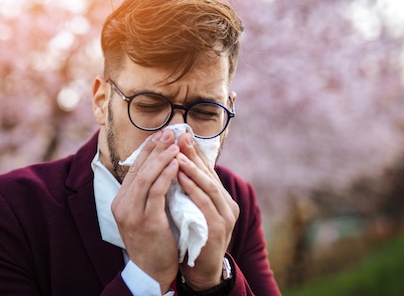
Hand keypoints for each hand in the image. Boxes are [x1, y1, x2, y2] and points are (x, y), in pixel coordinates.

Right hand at [111, 130, 179, 291]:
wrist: (152, 271)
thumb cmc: (154, 241)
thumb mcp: (145, 213)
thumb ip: (148, 193)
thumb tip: (160, 166)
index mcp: (121, 201)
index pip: (133, 168)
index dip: (147, 149)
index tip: (161, 134)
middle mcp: (122, 205)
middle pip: (138, 168)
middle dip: (155, 148)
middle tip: (170, 132)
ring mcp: (132, 213)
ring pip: (145, 177)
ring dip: (162, 158)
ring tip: (175, 144)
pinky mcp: (146, 221)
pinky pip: (156, 192)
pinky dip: (166, 175)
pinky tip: (177, 164)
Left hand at [176, 133, 239, 289]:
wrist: (202, 271)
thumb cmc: (194, 238)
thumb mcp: (193, 209)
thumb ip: (190, 190)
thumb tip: (175, 164)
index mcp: (222, 199)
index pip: (208, 169)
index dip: (195, 151)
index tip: (181, 133)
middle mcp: (228, 205)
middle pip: (210, 173)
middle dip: (193, 153)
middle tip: (179, 135)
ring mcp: (225, 217)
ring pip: (209, 186)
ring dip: (192, 168)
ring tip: (177, 153)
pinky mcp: (218, 228)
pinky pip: (204, 203)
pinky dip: (192, 188)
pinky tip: (180, 177)